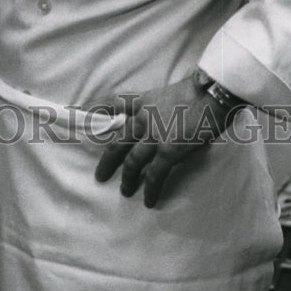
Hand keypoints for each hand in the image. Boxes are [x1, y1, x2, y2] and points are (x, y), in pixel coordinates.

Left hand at [94, 70, 240, 208]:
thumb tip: (158, 118)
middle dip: (107, 161)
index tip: (78, 115)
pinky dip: (151, 189)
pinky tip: (149, 200)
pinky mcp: (168, 151)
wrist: (211, 94)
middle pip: (117, 142)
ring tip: (125, 191)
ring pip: (132, 162)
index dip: (94, 111)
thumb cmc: (196, 91)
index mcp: (142, 101)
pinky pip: (155, 175)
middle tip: (100, 175)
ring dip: (127, 179)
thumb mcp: (166, 92)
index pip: (112, 104)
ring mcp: (153, 136)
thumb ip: (155, 105)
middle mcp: (142, 119)